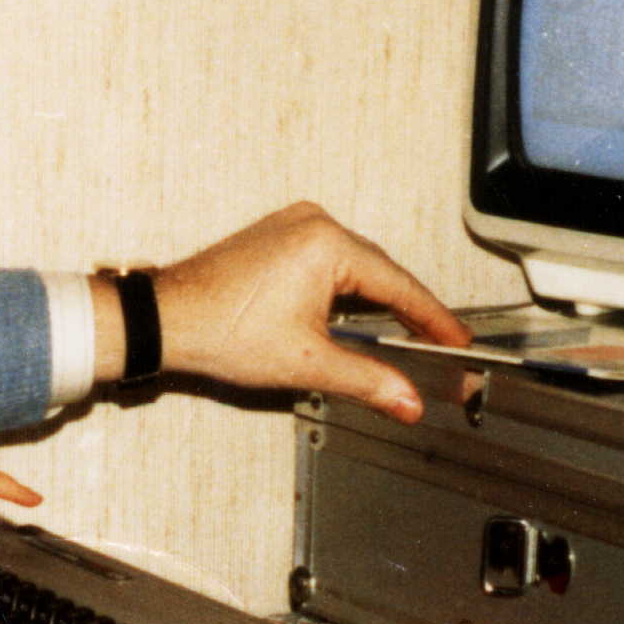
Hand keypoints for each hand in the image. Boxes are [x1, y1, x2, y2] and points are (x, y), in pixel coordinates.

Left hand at [116, 202, 470, 422]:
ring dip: (379, 301)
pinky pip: (330, 260)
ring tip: (407, 334)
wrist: (165, 320)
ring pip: (356, 267)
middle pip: (381, 273)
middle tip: (439, 344)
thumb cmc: (220, 330)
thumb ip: (367, 380)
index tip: (457, 340)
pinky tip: (359, 315)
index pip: (399, 285)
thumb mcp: (306, 362)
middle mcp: (313, 224)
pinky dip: (349, 289)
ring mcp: (293, 226)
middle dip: (410, 311)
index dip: (433, 318)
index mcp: (327, 244)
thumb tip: (407, 399)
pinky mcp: (277, 237)